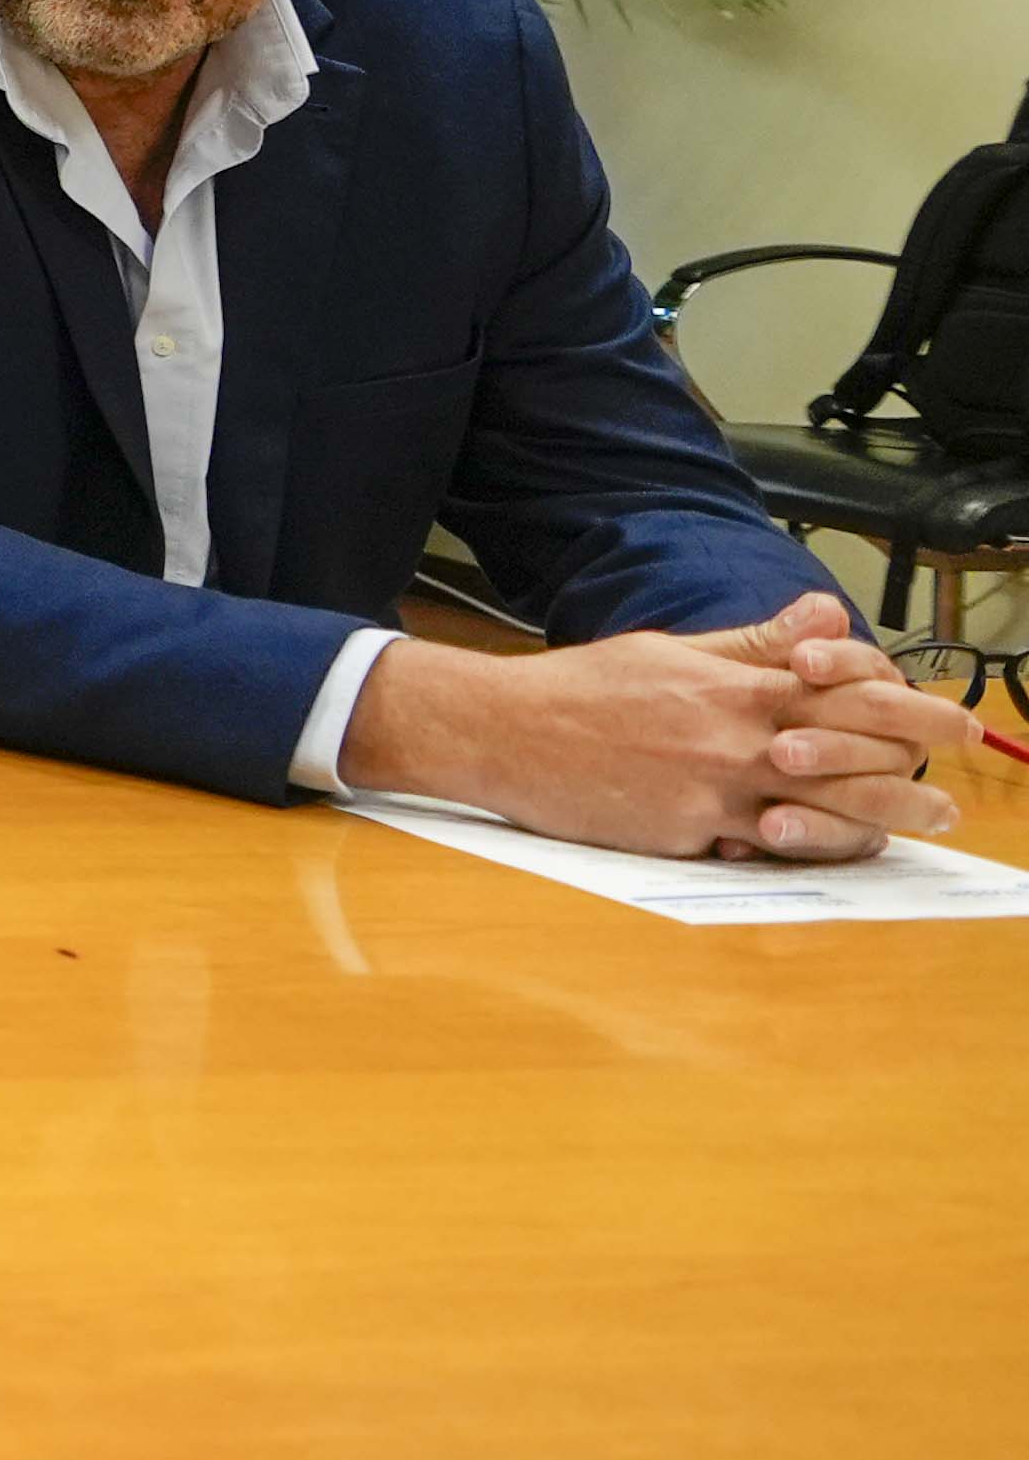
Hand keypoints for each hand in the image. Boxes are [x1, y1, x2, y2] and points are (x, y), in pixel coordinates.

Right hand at [350, 591, 964, 860]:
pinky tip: (831, 844)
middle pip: (854, 752)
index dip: (909, 703)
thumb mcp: (671, 650)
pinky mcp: (685, 833)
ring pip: (825, 808)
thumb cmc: (582, 690)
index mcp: (734, 687)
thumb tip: (823, 614)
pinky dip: (799, 843)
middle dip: (918, 763)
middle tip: (955, 776)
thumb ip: (752, 643)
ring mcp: (712, 790)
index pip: (847, 690)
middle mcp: (734, 738)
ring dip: (888, 816)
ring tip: (928, 822)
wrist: (502, 732)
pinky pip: (758, 845)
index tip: (949, 716)